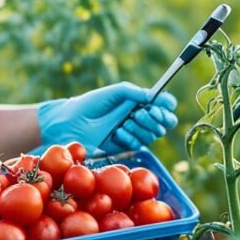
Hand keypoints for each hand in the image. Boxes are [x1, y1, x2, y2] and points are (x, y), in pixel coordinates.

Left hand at [36, 82, 177, 152]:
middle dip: (155, 118)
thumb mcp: (115, 92)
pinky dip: (130, 138)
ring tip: (123, 123)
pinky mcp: (125, 147)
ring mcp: (134, 133)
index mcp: (139, 102)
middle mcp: (140, 118)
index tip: (163, 104)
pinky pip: (139, 144)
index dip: (167, 105)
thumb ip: (135, 92)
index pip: (164, 105)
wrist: (72, 123)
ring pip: (153, 134)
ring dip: (140, 127)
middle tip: (138, 113)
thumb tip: (155, 97)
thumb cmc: (91, 104)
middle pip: (164, 122)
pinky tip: (116, 133)